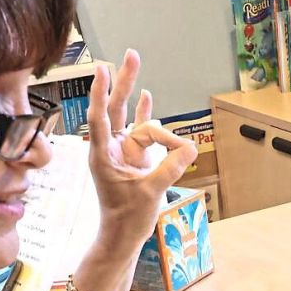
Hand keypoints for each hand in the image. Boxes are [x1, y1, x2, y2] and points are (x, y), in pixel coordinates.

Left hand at [87, 50, 197, 254]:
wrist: (123, 236)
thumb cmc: (127, 218)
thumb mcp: (150, 192)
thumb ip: (170, 168)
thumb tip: (190, 147)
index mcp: (104, 155)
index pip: (100, 118)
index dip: (101, 94)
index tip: (101, 70)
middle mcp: (111, 148)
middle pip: (116, 108)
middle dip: (122, 80)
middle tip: (129, 55)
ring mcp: (124, 152)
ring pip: (134, 120)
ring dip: (136, 95)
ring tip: (136, 64)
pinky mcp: (136, 158)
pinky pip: (142, 131)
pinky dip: (145, 114)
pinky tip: (147, 96)